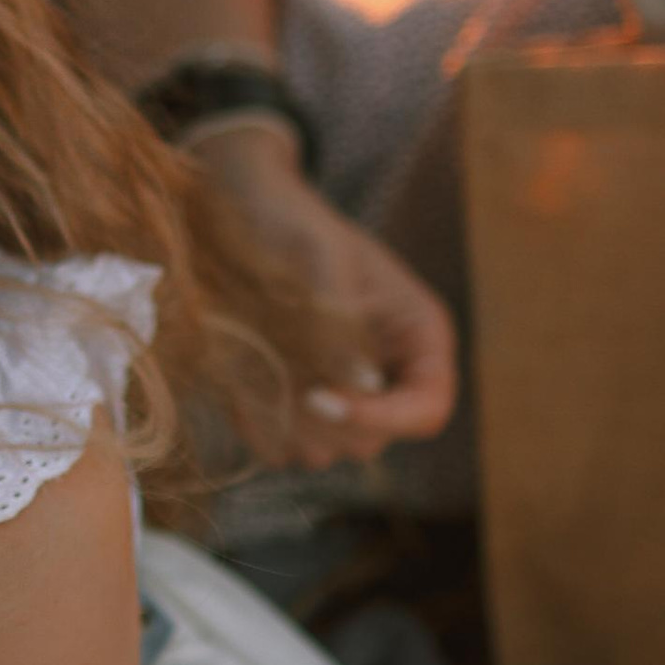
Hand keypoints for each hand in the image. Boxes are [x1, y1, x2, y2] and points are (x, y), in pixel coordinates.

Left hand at [193, 127, 457, 459]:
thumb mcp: (321, 259)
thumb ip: (341, 323)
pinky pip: (278, 445)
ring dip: (286, 423)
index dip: (382, 417)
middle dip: (326, 419)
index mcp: (418, 337)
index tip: (319, 397)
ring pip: (324, 451)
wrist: (243, 213)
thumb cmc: (292, 221)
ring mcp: (337, 394)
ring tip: (258, 369)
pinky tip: (237, 380)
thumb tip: (362, 385)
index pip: (427, 408)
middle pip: (372, 440)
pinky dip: (255, 423)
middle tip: (282, 379)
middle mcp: (386, 375)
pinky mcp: (292, 403)